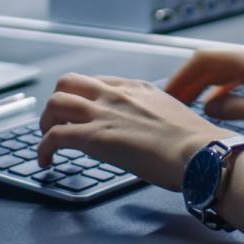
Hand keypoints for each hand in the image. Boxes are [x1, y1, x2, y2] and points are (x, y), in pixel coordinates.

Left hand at [36, 74, 230, 189]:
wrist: (200, 153)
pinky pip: (54, 136)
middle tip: (57, 122)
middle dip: (57, 102)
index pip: (98, 82)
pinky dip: (43, 148)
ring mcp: (103, 113)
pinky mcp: (94, 137)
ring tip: (46, 140)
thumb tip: (151, 132)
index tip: (82, 113)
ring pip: (55, 103)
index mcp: (137, 88)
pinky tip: (45, 161)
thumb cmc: (195, 143)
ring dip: (45, 122)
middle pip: (68, 82)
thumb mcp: (173, 115)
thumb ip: (154, 116)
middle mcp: (116, 95)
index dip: (84, 98)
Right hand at [164, 45, 243, 135]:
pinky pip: (243, 75)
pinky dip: (226, 87)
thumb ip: (237, 109)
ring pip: (228, 68)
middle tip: (173, 103)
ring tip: (191, 106)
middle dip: (190, 81)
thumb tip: (210, 107)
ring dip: (207, 85)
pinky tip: (223, 105)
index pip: (206, 59)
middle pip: (214, 61)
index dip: (182, 76)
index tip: (167, 94)